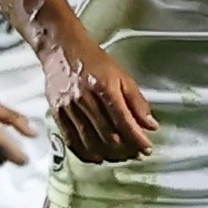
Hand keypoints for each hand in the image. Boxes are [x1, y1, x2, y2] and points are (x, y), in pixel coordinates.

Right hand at [41, 37, 156, 163]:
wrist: (63, 50)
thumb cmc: (94, 62)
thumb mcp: (122, 76)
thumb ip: (137, 102)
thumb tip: (150, 125)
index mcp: (105, 87)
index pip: (124, 121)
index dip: (137, 139)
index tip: (147, 148)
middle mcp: (86, 99)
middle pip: (108, 135)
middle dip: (125, 150)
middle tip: (135, 154)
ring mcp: (70, 108)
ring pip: (90, 142)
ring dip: (108, 155)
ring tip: (119, 157)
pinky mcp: (57, 113)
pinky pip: (72, 140)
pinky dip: (86, 153)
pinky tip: (97, 157)